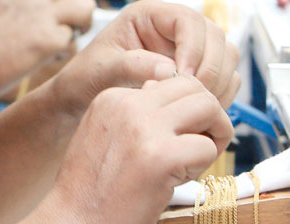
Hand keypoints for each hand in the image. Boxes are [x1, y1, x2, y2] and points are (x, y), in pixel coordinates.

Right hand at [0, 0, 94, 99]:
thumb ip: (0, 7)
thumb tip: (14, 22)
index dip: (47, 4)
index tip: (42, 20)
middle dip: (75, 7)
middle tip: (69, 27)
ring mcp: (40, 13)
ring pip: (84, 5)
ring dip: (80, 23)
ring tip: (68, 40)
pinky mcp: (49, 37)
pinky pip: (72, 40)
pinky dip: (63, 51)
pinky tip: (48, 58)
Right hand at [42, 75, 232, 223]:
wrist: (77, 218)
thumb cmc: (93, 186)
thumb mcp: (105, 135)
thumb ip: (136, 114)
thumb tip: (170, 95)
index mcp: (112, 97)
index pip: (171, 81)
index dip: (186, 109)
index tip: (180, 133)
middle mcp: (127, 104)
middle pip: (194, 88)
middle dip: (209, 115)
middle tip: (201, 144)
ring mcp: (144, 128)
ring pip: (208, 108)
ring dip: (212, 135)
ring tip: (193, 160)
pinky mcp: (161, 157)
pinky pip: (207, 148)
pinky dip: (203, 166)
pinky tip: (178, 179)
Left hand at [48, 0, 240, 118]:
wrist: (86, 97)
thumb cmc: (88, 77)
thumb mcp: (101, 69)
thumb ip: (130, 66)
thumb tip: (167, 70)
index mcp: (149, 15)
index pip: (187, 20)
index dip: (193, 47)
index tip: (184, 77)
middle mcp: (173, 27)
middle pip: (215, 36)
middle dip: (211, 67)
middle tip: (195, 96)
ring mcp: (189, 47)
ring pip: (226, 56)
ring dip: (219, 82)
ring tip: (197, 105)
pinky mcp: (198, 70)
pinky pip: (226, 77)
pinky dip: (221, 94)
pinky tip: (200, 110)